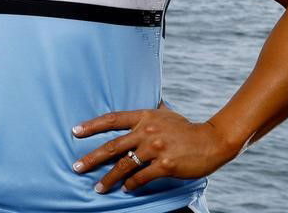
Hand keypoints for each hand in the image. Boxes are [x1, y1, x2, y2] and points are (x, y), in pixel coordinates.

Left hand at [72, 107, 237, 192]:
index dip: (92, 125)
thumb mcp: (165, 113)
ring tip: (97, 187)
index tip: (75, 132)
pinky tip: (125, 189)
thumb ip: (150, 111)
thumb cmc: (187, 128)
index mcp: (144, 117)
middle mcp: (146, 131)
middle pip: (112, 145)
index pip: (112, 119)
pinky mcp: (166, 165)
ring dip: (109, 178)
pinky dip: (131, 184)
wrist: (213, 140)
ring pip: (125, 165)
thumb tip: (145, 98)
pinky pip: (142, 177)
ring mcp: (156, 148)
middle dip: (92, 158)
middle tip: (76, 166)